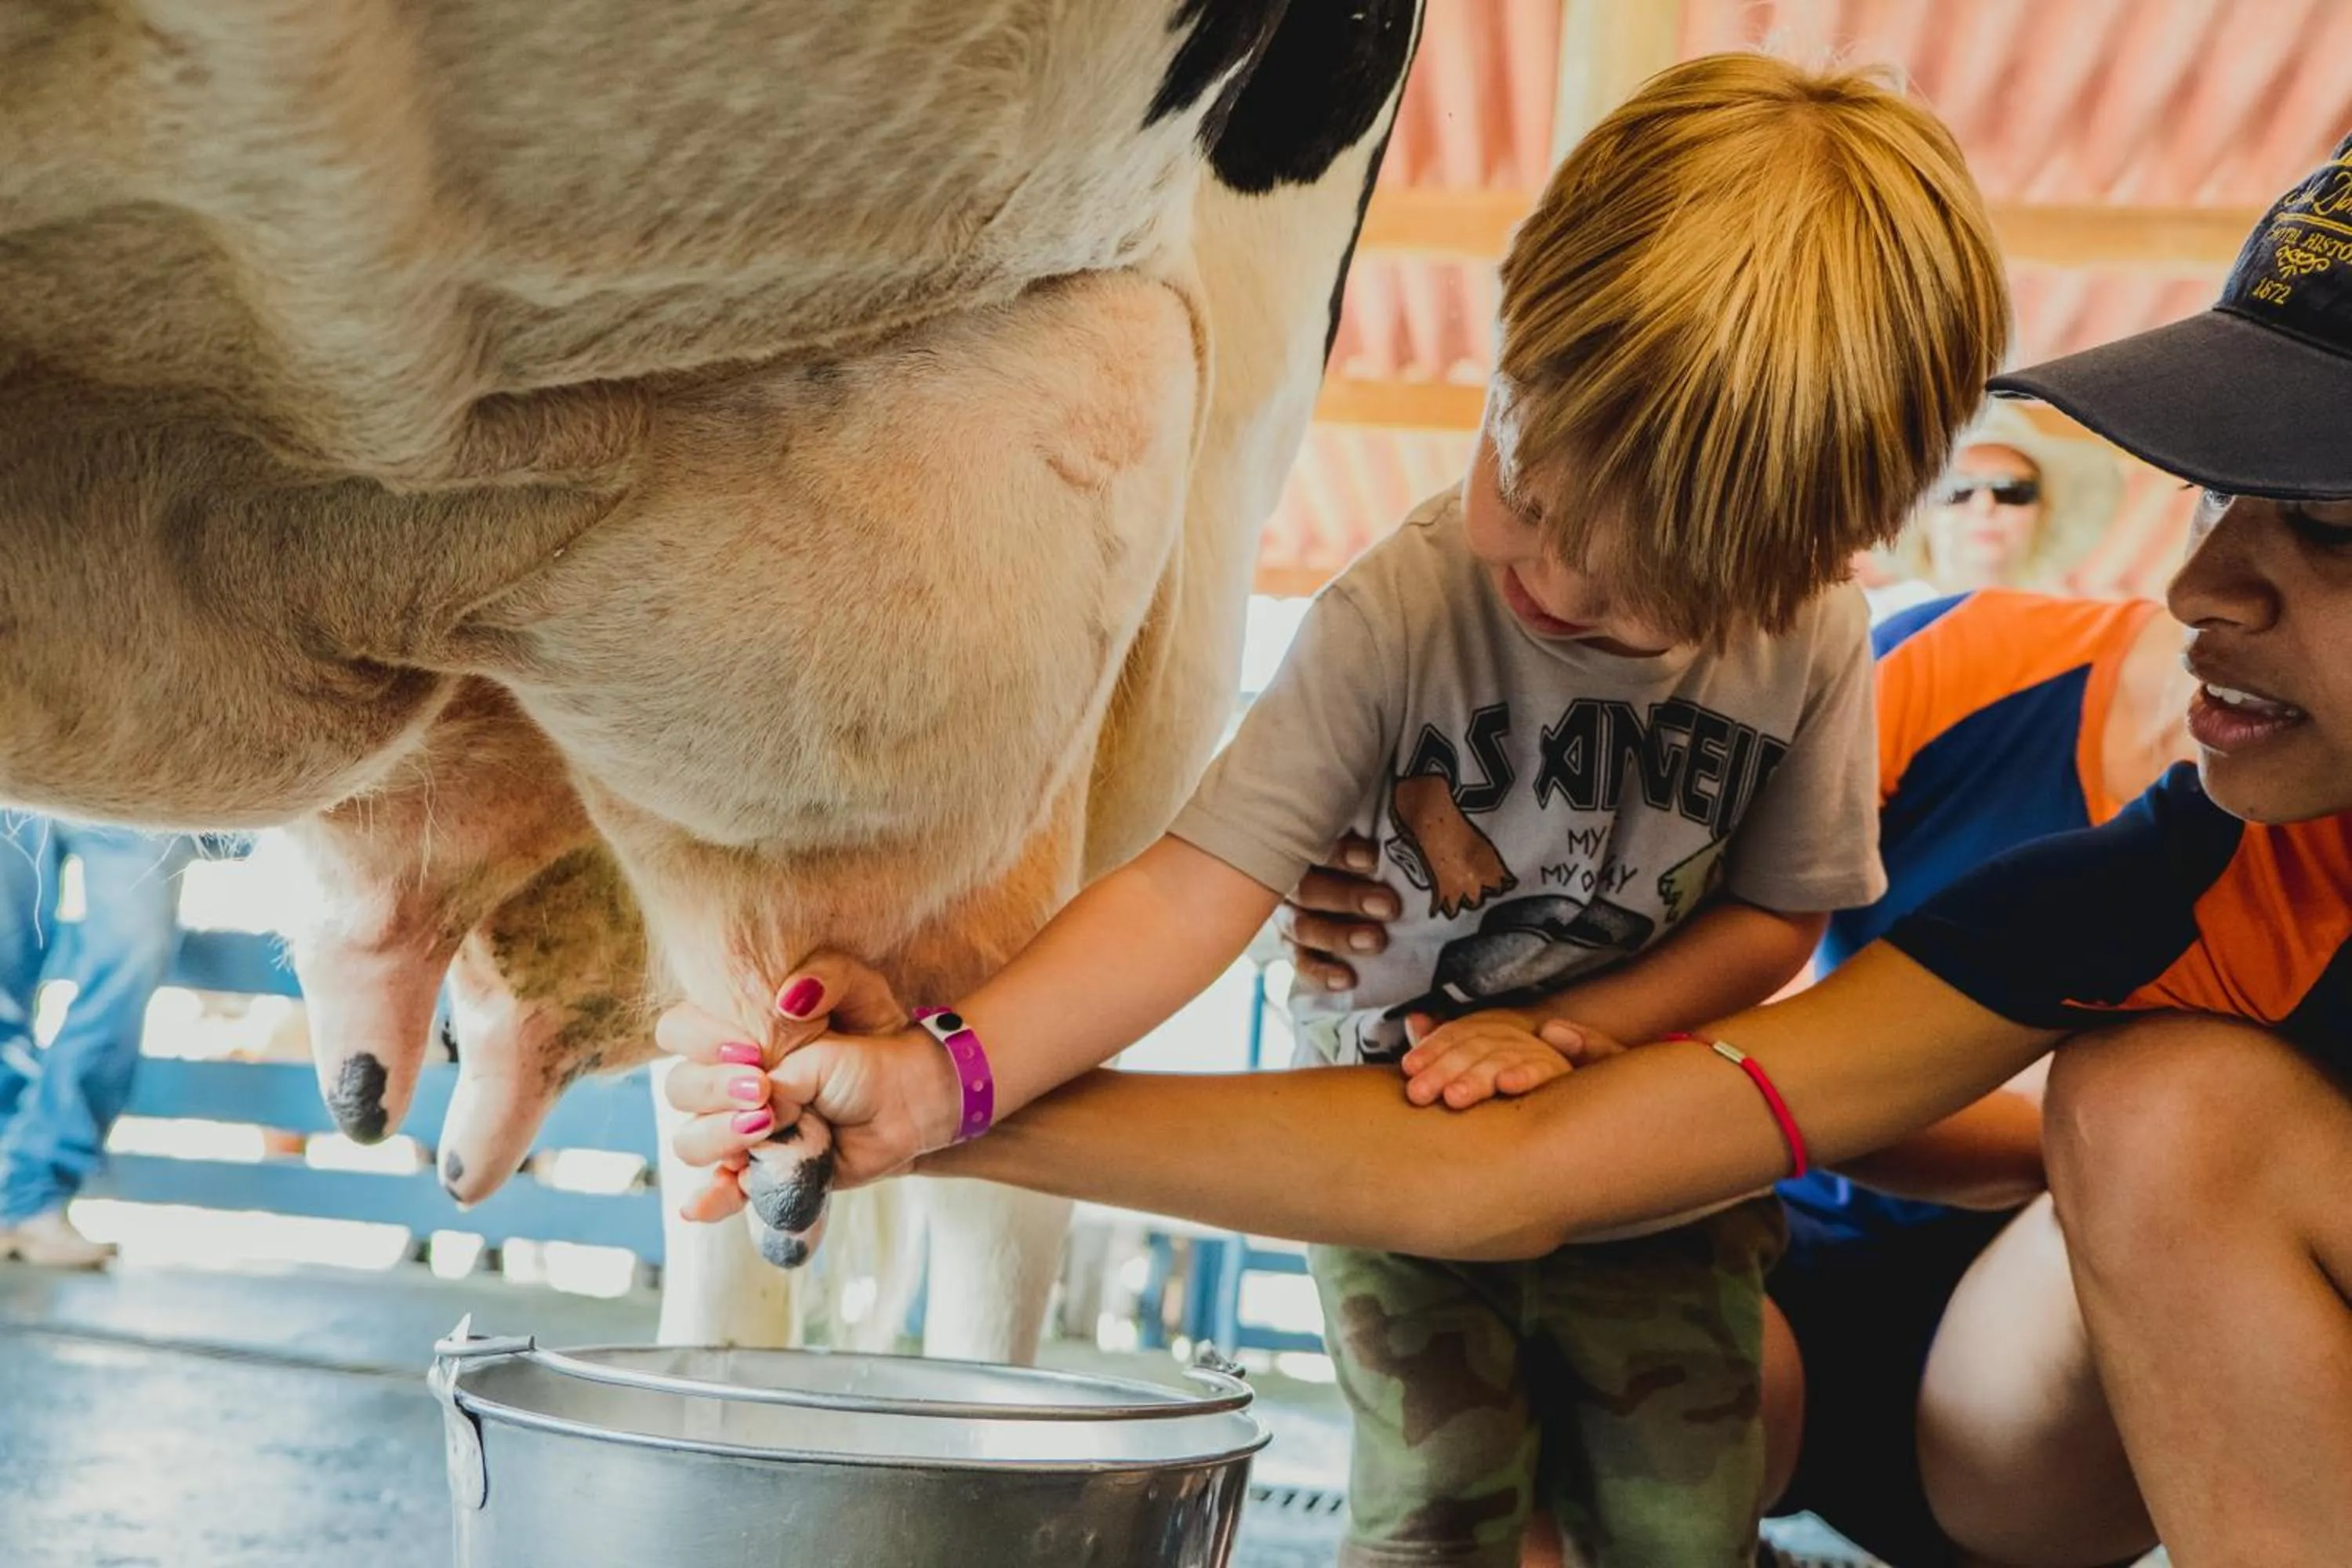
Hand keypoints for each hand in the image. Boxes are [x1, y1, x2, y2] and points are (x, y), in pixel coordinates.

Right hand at [655, 949, 919, 1223]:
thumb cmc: (874, 1036)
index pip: (679, 1030)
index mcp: (735, 1034)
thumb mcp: (861, 992)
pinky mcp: (761, 1170)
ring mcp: (739, 1130)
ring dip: (717, 1136)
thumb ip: (828, 977)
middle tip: (763, 1089)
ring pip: (690, 1141)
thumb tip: (789, 998)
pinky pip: (720, 1192)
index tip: (749, 1049)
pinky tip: (702, 1205)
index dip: (700, 1039)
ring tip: (767, 1126)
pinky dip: (708, 1200)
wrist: (908, 1095)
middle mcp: (726, 1082)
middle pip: (680, 1088)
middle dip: (713, 1089)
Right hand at [1279, 832, 1400, 991]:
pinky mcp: (1295, 947)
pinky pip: (1301, 963)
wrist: (1363, 886)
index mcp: (1302, 843)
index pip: (1314, 846)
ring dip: (1340, 936)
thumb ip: (1376, 828)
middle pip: (1307, 889)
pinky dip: (1322, 973)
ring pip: (1303, 927)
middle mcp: (1287, 878)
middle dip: (1349, 898)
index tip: (1373, 859)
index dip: (1341, 854)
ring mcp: (1288, 915)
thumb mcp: (1364, 835)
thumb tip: (1412, 808)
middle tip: (1388, 906)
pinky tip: (1347, 980)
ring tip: (1377, 941)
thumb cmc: (1369, 853)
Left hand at [1398, 1008, 1571, 1107]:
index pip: (1451, 1036)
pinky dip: (1522, 1076)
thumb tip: (1414, 1019)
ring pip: (1497, 1062)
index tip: (1409, 1068)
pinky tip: (1506, 1085)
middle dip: (1442, 1071)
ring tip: (1454, 1097)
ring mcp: (1529, 1051)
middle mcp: (1503, 1036)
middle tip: (1419, 1093)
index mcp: (1481, 1029)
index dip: (1429, 1050)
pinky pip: (1538, 1071)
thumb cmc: (1502, 1063)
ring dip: (1475, 1078)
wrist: (1561, 1062)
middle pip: (1469, 1051)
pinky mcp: (1553, 1069)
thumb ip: (1440, 1043)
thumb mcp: (1470, 1052)